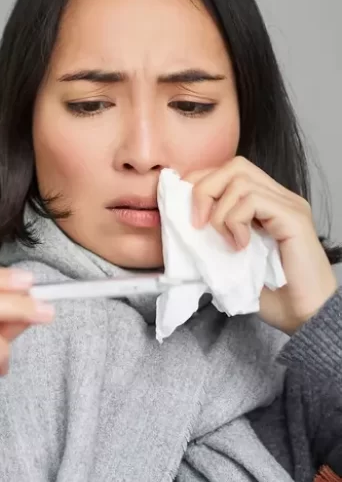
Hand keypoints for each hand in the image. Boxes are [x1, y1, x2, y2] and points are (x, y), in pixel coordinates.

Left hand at [186, 156, 336, 333]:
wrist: (304, 315)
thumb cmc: (271, 293)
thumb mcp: (228, 260)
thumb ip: (209, 239)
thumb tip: (178, 227)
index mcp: (265, 204)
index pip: (227, 171)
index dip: (200, 184)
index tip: (186, 213)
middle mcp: (279, 198)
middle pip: (233, 166)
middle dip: (204, 190)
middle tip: (198, 224)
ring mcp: (289, 205)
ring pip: (240, 180)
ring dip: (220, 211)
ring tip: (225, 240)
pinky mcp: (294, 218)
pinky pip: (253, 200)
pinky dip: (236, 221)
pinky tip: (240, 245)